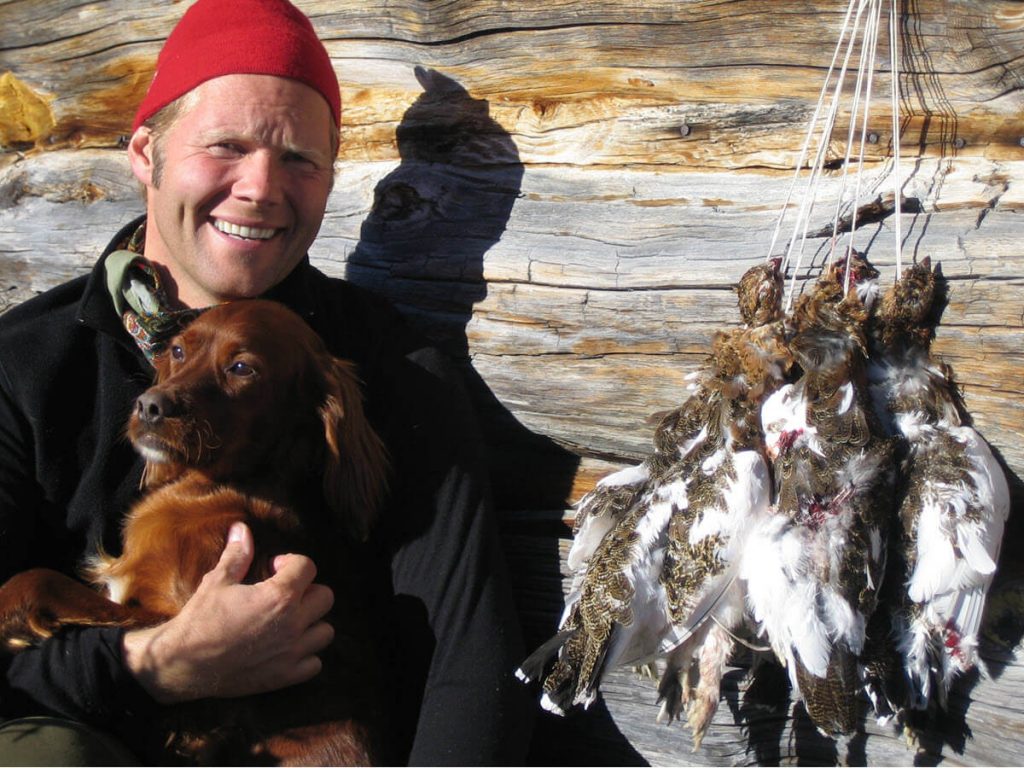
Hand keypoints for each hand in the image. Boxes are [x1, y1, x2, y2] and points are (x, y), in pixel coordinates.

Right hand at [122, 521, 334, 703]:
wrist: (182, 664)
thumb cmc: (200, 620)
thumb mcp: (217, 581)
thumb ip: (238, 554)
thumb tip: (242, 529)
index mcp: (280, 596)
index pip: (308, 567)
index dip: (291, 563)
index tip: (274, 568)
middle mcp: (293, 624)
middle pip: (325, 597)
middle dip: (307, 590)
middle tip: (284, 594)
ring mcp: (292, 652)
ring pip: (325, 631)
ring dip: (311, 623)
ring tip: (289, 621)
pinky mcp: (285, 676)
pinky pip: (314, 663)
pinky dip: (306, 655)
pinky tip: (286, 648)